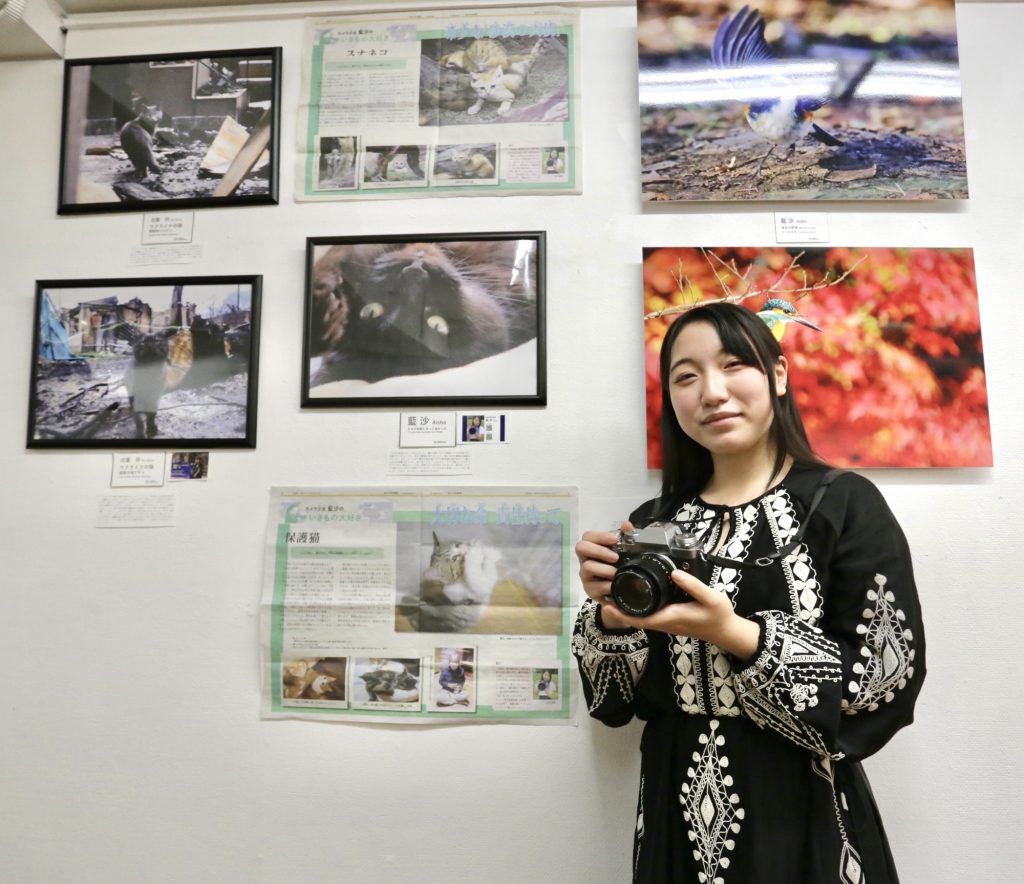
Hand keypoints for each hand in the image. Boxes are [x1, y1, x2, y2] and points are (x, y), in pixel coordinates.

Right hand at [575, 523, 634, 629]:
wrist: (624, 591)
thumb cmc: (620, 567)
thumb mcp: (626, 552)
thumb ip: (627, 536)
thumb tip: (627, 524)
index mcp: (593, 548)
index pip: (588, 536)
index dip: (600, 536)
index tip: (615, 539)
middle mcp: (586, 560)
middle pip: (581, 547)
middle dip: (599, 551)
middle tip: (615, 557)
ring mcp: (586, 575)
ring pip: (587, 567)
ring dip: (604, 569)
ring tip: (616, 573)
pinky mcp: (590, 590)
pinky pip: (595, 587)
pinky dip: (607, 586)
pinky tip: (615, 585)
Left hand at [620, 569, 759, 660]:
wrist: (726, 630)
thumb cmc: (718, 615)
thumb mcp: (711, 597)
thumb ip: (693, 585)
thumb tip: (675, 573)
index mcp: (669, 617)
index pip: (639, 619)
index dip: (621, 613)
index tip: (607, 602)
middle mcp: (664, 622)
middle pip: (634, 618)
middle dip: (618, 608)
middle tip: (605, 591)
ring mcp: (666, 622)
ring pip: (640, 617)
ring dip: (627, 608)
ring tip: (615, 591)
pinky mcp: (669, 619)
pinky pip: (648, 615)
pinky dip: (638, 607)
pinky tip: (636, 595)